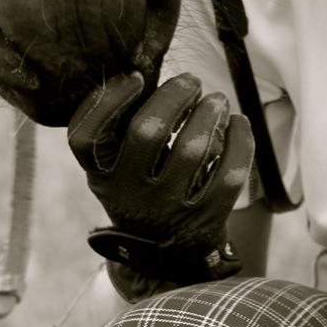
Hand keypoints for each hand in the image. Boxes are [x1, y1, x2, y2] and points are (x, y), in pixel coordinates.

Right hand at [67, 72, 252, 285]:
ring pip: (192, 150)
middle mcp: (130, 194)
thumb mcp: (117, 167)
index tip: (135, 77)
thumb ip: (122, 128)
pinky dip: (241, 141)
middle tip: (192, 80)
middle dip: (174, 95)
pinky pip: (230, 174)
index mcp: (102, 176)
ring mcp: (169, 208)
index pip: (86, 138)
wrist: (164, 256)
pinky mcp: (206, 218)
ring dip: (209, 113)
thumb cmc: (142, 188)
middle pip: (147, 132)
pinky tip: (238, 123)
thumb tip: (144, 69)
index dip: (108, 100)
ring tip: (216, 100)